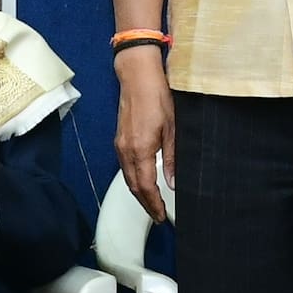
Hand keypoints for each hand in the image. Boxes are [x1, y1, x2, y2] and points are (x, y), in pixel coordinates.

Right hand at [113, 47, 174, 220]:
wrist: (137, 76)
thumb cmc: (156, 96)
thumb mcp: (172, 128)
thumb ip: (172, 158)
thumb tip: (172, 181)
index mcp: (140, 149)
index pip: (145, 186)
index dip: (153, 204)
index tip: (161, 215)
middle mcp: (126, 150)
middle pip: (133, 186)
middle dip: (145, 203)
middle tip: (157, 215)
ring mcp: (120, 145)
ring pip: (127, 178)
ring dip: (139, 193)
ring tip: (151, 203)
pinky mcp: (120, 139)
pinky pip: (125, 167)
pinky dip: (133, 180)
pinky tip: (142, 182)